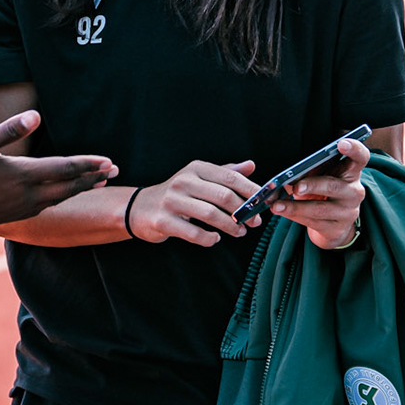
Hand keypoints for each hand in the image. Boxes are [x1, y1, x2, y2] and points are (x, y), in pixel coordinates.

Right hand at [0, 111, 116, 231]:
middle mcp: (29, 194)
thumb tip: (34, 115)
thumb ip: (8, 130)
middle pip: (69, 186)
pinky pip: (48, 205)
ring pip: (61, 197)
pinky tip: (64, 195)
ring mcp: (23, 207)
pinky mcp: (16, 214)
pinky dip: (63, 197)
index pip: (65, 169)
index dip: (88, 164)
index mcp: (24, 175)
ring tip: (98, 181)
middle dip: (93, 177)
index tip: (109, 160)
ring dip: (81, 188)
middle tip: (115, 170)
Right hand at [130, 160, 264, 246]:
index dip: (251, 190)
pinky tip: (215, 239)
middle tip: (254, 223)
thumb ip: (225, 173)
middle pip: (223, 196)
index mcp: (195, 169)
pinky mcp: (164, 221)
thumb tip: (251, 165)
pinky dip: (209, 238)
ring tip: (240, 232)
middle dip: (244, 212)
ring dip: (230, 227)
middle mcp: (183, 181)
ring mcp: (172, 201)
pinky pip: (194, 233)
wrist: (140, 208)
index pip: (230, 177)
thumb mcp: (199, 178)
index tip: (265, 202)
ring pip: (211, 214)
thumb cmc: (177, 194)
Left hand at [271, 138, 369, 249]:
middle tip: (296, 187)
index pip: (360, 157)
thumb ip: (310, 171)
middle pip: (334, 186)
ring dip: (295, 207)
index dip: (354, 149)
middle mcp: (354, 192)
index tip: (341, 143)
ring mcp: (347, 212)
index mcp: (351, 172)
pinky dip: (294, 216)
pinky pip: (313, 222)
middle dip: (313, 186)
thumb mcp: (321, 177)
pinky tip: (282, 211)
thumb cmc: (324, 193)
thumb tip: (286, 176)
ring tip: (277, 205)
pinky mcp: (337, 230)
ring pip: (320, 209)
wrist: (333, 225)